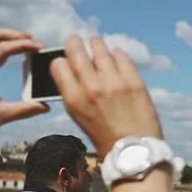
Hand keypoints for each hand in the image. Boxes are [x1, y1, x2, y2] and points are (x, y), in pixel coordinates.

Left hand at [0, 27, 49, 146]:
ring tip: (26, 44)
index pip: (2, 49)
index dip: (23, 45)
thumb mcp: (0, 118)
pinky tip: (14, 53)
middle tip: (32, 41)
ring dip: (7, 37)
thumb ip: (25, 110)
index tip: (39, 48)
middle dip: (13, 34)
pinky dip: (1, 45)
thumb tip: (46, 106)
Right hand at [50, 35, 162, 157]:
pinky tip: (116, 56)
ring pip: (99, 48)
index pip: (58, 64)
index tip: (65, 59)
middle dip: (74, 43)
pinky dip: (117, 54)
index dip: (60, 60)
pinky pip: (121, 56)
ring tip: (96, 43)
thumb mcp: (79, 116)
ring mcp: (114, 82)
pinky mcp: (134, 81)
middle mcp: (91, 87)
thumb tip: (72, 70)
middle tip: (76, 41)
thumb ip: (74, 92)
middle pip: (76, 50)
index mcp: (73, 99)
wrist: (133, 150)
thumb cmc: (105, 136)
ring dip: (96, 45)